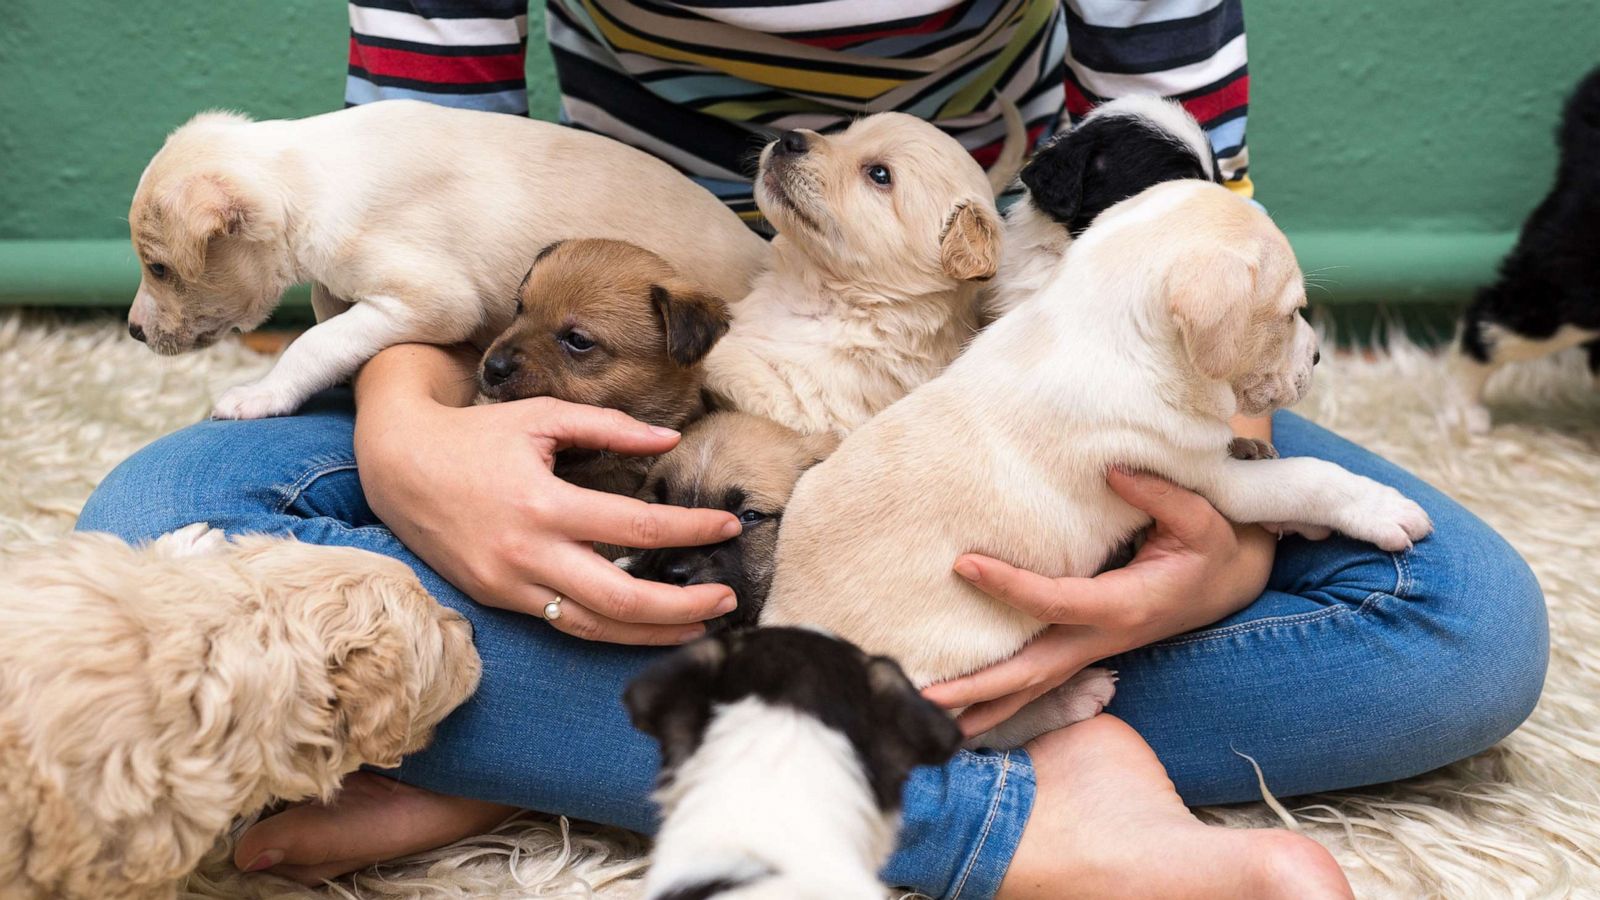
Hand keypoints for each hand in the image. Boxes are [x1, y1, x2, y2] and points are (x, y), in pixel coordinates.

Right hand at [355, 346, 741, 644]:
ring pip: (594, 627)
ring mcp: (511, 585)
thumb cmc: (475, 435)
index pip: (637, 526)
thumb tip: (670, 441)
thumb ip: (610, 427)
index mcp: (544, 503)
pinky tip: (646, 627)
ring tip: (701, 626)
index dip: (691, 529)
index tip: (730, 526)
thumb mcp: (541, 417)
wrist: (397, 465)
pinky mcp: (499, 600)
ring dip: (653, 633)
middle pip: (621, 599)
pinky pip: (564, 625)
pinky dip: (610, 632)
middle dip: (684, 605)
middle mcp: (527, 554)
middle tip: (728, 599)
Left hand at [923, 468, 1274, 735]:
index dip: (1010, 586)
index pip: (1056, 601)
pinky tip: (967, 713)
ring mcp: (1094, 650)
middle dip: (982, 686)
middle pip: (1034, 671)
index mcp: (1126, 606)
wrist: (1230, 583)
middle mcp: (1104, 638)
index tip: (965, 564)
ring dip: (985, 707)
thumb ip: (1158, 495)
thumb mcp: (1200, 518)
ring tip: (934, 723)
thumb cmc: (1211, 548)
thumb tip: (1112, 472)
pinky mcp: (1086, 649)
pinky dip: (1003, 700)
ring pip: (1034, 687)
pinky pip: (1040, 681)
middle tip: (927, 698)